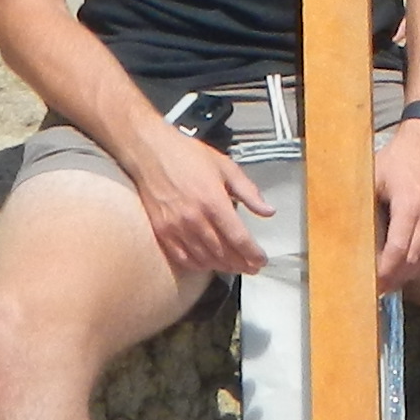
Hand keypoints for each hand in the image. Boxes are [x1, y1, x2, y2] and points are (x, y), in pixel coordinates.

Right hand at [131, 121, 275, 278]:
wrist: (150, 152)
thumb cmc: (187, 156)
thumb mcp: (226, 167)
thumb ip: (249, 191)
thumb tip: (268, 211)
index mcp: (214, 201)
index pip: (239, 238)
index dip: (253, 254)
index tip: (261, 260)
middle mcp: (195, 218)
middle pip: (223, 253)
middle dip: (241, 263)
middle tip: (252, 267)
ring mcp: (176, 227)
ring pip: (205, 259)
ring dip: (222, 267)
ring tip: (235, 267)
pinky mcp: (162, 231)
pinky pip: (183, 258)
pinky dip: (198, 265)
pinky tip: (208, 264)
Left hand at [375, 114, 419, 288]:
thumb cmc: (399, 157)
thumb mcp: (374, 175)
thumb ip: (362, 201)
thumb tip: (342, 224)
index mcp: (408, 205)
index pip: (397, 251)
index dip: (385, 271)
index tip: (373, 282)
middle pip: (412, 260)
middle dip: (395, 278)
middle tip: (379, 288)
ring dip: (410, 274)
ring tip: (393, 281)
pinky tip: (413, 269)